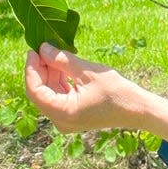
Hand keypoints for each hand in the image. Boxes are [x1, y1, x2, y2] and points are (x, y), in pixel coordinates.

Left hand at [25, 44, 144, 133]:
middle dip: (40, 70)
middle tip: (43, 47)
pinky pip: (58, 97)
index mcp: (63, 113)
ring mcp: (66, 120)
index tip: (33, 50)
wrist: (136, 109)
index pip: (35, 91)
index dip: (31, 69)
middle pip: (39, 93)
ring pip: (48, 94)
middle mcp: (60, 121)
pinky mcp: (72, 115)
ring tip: (54, 53)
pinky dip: (58, 81)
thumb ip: (62, 60)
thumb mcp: (87, 71)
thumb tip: (42, 48)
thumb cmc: (116, 91)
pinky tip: (62, 65)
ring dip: (49, 74)